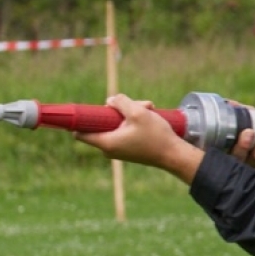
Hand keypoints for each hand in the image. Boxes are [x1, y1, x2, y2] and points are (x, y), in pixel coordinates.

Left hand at [74, 93, 202, 182]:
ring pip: (116, 124)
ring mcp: (120, 149)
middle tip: (136, 104)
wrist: (174, 155)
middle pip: (103, 123)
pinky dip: (134, 121)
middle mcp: (110, 149)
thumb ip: (120, 102)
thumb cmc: (156, 136)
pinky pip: (124, 130)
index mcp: (107, 143)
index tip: (87, 110)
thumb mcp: (137, 112)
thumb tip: (110, 101)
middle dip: (117, 110)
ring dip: (130, 113)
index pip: (80, 133)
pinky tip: (149, 115)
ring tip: (149, 108)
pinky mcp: (129, 148)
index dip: (81, 120)